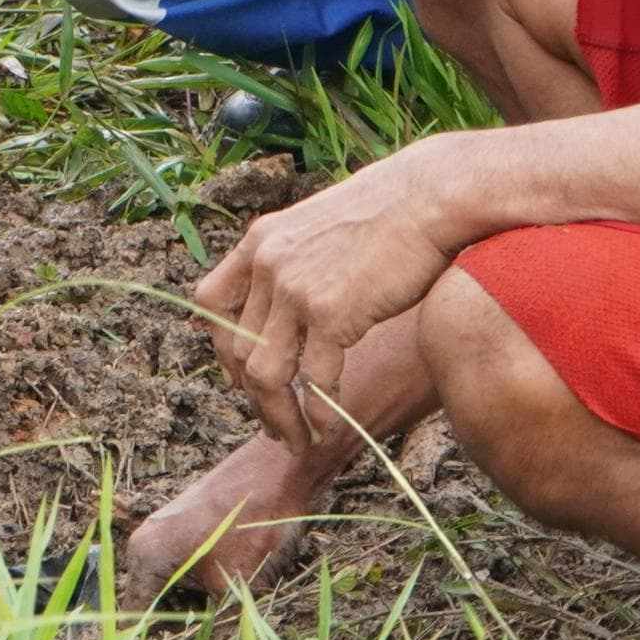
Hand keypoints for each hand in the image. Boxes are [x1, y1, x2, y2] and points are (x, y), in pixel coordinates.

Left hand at [194, 146, 469, 455]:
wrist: (428, 198)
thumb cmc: (388, 215)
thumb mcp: (319, 228)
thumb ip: (294, 260)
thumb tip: (290, 303)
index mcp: (260, 242)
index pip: (211, 304)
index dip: (222, 349)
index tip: (241, 378)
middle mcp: (267, 264)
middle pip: (237, 350)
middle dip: (254, 398)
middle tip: (274, 425)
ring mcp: (295, 289)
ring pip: (267, 375)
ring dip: (280, 417)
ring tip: (298, 441)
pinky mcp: (331, 313)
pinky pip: (314, 382)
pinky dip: (320, 413)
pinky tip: (330, 429)